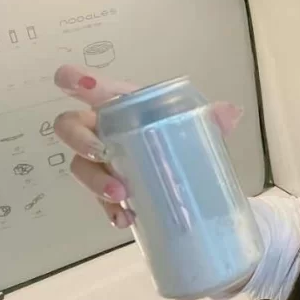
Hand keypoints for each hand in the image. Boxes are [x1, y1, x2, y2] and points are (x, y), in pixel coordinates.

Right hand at [53, 65, 242, 228]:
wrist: (185, 174)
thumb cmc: (179, 135)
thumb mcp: (196, 127)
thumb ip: (211, 119)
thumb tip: (232, 113)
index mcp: (122, 105)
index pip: (92, 88)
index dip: (74, 81)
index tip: (68, 82)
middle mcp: (103, 129)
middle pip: (70, 127)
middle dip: (80, 139)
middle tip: (101, 154)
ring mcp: (101, 162)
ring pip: (80, 167)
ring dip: (95, 182)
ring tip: (121, 196)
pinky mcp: (108, 191)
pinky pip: (98, 201)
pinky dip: (109, 210)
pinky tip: (125, 218)